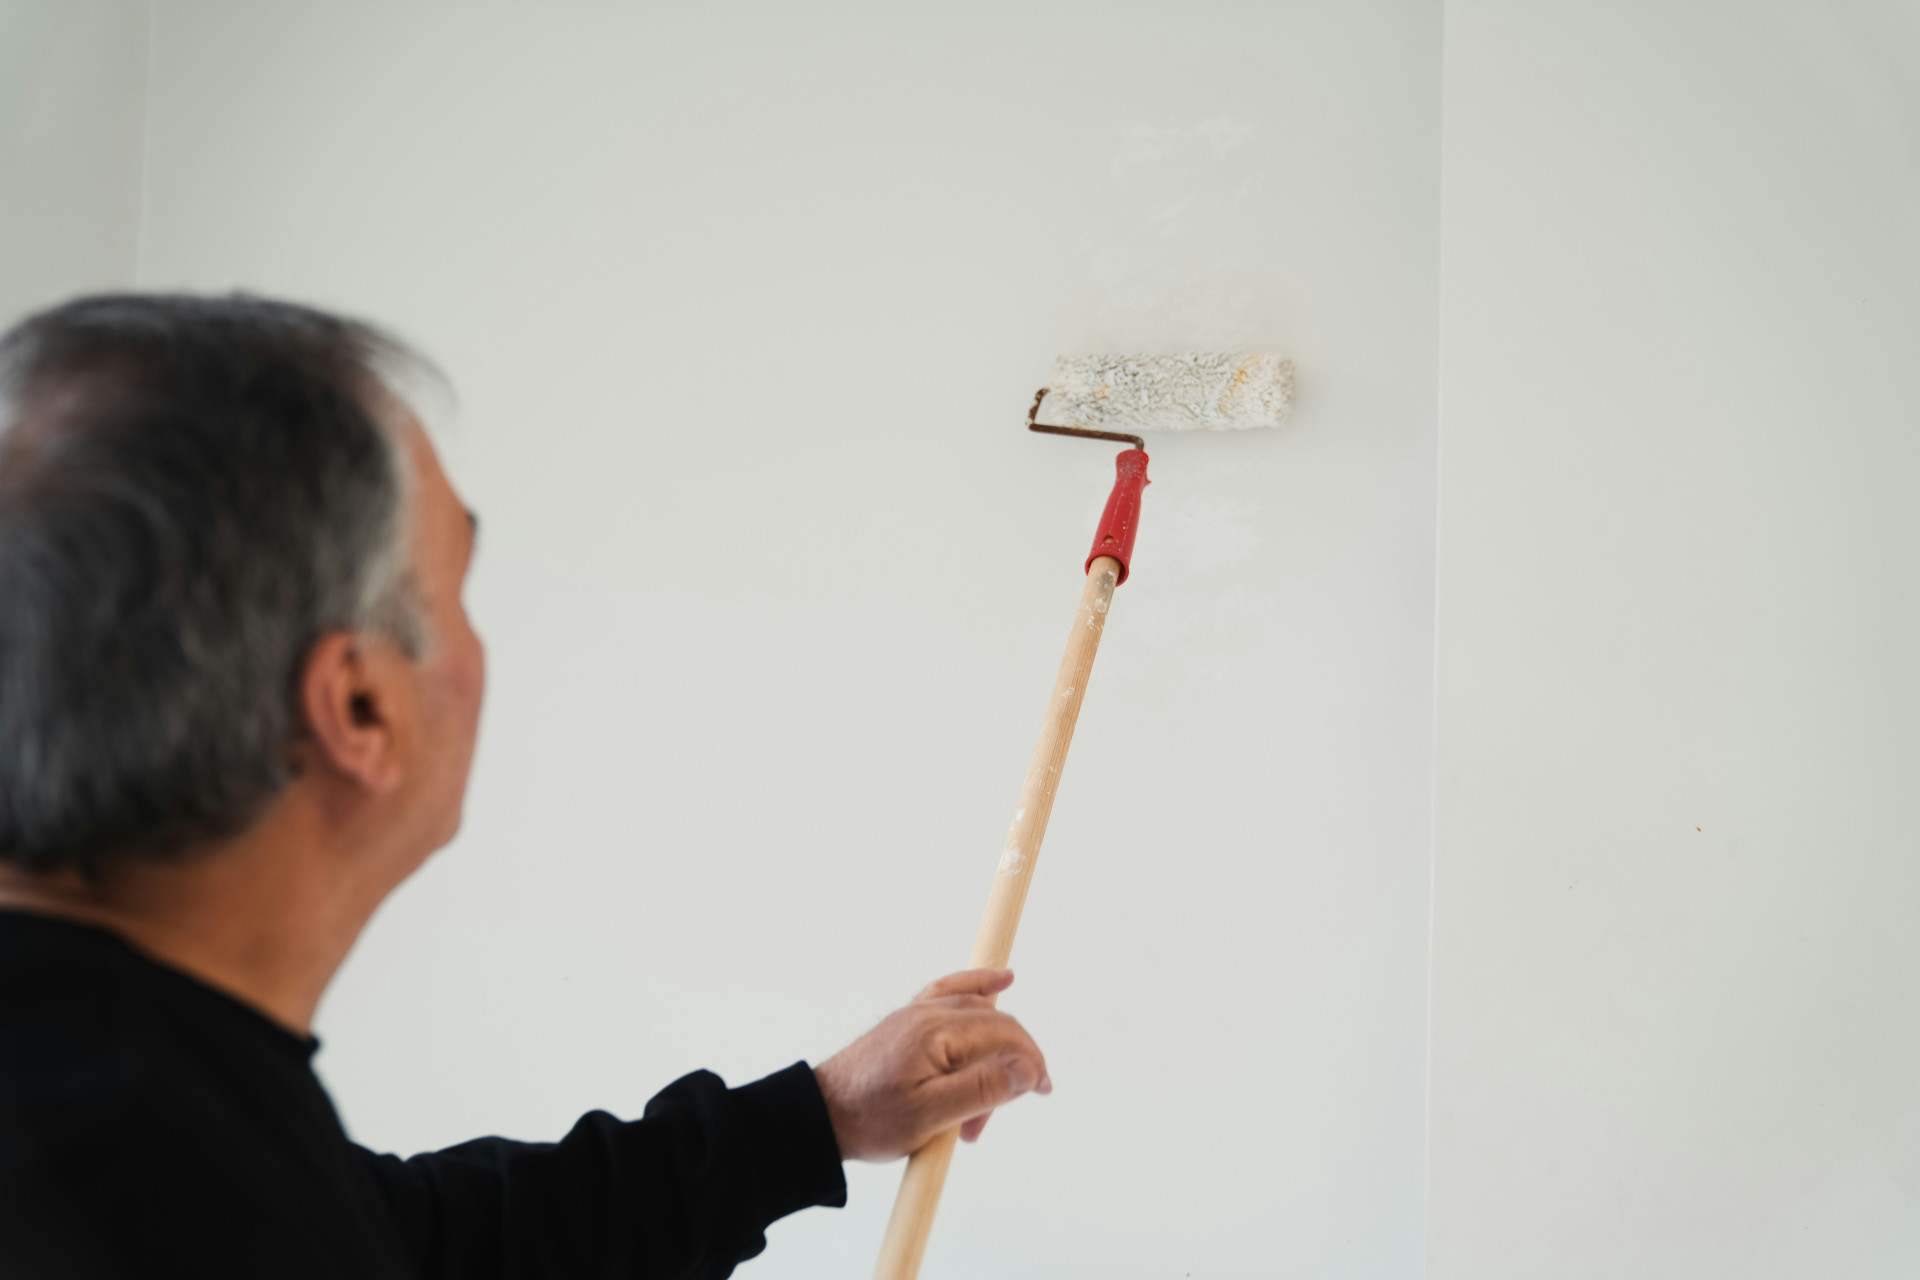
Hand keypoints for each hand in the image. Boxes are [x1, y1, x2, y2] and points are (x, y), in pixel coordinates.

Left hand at [812, 969, 1050, 1161]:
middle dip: (1011, 1065)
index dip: (1030, 1060)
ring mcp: (917, 1014)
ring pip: (976, 1018)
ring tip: (976, 1112)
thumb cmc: (871, 1118)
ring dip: (990, 1057)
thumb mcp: (931, 1116)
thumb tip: (1025, 1067)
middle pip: (994, 1025)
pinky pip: (951, 996)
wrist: (822, 1117)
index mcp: (936, 1033)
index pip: (1004, 1033)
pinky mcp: (909, 1022)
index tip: (1041, 1089)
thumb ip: (982, 1088)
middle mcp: (928, 1014)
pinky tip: (998, 983)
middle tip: (1009, 1106)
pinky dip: (977, 989)